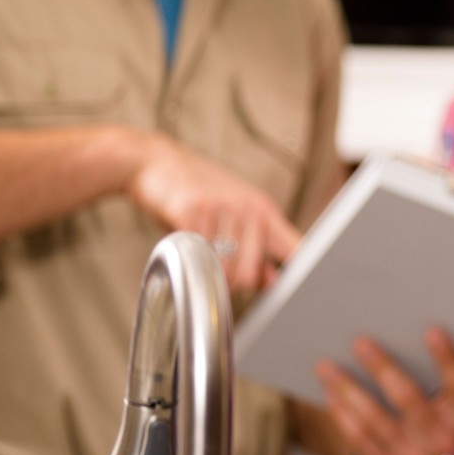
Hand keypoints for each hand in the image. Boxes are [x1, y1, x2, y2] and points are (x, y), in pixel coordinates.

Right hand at [124, 133, 300, 295]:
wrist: (154, 160)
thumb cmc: (195, 192)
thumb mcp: (232, 216)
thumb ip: (254, 249)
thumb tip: (273, 281)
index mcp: (264, 211)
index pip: (297, 249)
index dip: (299, 275)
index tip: (292, 293)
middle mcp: (249, 209)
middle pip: (251, 273)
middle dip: (231, 284)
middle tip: (214, 275)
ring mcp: (222, 208)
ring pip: (223, 269)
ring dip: (206, 276)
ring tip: (197, 262)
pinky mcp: (193, 210)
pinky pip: (196, 256)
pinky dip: (187, 262)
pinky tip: (182, 251)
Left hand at [302, 328, 453, 454]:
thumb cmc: (444, 411)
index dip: (446, 357)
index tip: (432, 330)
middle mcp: (444, 440)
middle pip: (408, 398)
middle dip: (382, 368)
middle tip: (360, 342)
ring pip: (375, 420)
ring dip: (348, 390)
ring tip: (326, 366)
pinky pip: (360, 439)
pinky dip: (342, 414)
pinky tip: (330, 393)